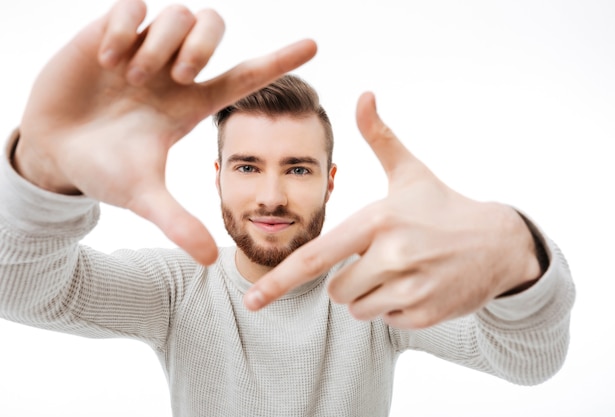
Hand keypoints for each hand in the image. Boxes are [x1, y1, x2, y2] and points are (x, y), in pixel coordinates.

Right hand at [13, 0, 315, 264]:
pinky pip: (133, 6)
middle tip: (177, 78)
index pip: (247, 75)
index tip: (314, 46)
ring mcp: (144, 49)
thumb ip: (177, 222)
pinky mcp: (110, 32)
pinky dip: (123, 28)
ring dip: (158, 46)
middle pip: (214, 27)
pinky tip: (105, 58)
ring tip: (127, 77)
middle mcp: (174, 72)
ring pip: (177, 15)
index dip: (281, 61)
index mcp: (192, 104)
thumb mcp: (142, 195)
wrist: (53, 151)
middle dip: (202, 47)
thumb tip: (209, 260)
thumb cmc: (103, 171)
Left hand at [244, 92, 541, 328]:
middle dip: (349, 279)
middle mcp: (392, 256)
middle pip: (335, 289)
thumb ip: (379, 137)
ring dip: (370, 296)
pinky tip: (419, 285)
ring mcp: (411, 288)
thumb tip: (364, 94)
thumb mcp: (410, 172)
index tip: (250, 300)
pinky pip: (386, 321)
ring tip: (401, 270)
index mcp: (378, 220)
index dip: (278, 280)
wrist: (499, 244)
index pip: (317, 256)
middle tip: (381, 258)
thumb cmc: (443, 206)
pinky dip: (395, 308)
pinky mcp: (426, 314)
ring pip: (358, 309)